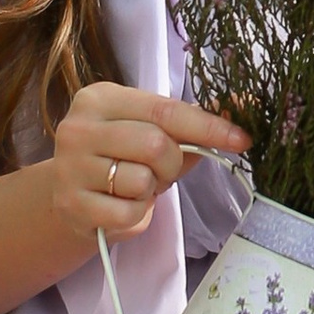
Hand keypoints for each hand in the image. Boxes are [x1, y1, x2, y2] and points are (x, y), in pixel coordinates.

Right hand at [49, 81, 245, 245]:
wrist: (70, 197)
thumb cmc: (120, 159)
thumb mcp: (150, 132)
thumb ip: (191, 122)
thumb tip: (243, 107)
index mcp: (100, 98)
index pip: (165, 110)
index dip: (208, 127)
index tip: (242, 140)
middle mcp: (78, 127)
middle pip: (156, 145)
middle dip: (171, 164)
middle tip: (158, 170)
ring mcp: (70, 167)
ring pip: (141, 181)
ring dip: (150, 191)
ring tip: (132, 187)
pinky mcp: (71, 205)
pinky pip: (128, 213)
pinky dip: (136, 215)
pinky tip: (119, 206)